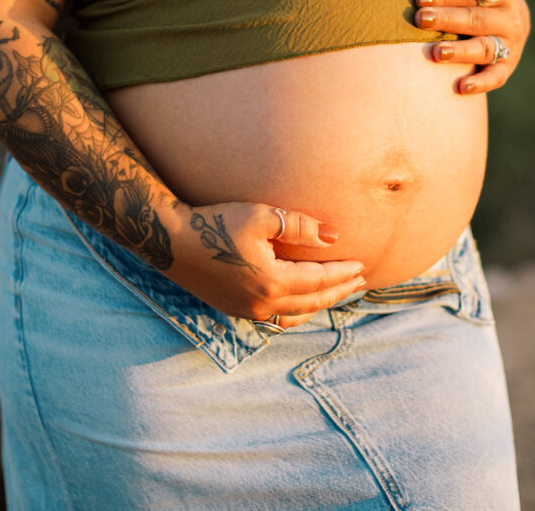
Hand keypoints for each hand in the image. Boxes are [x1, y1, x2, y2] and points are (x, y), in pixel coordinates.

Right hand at [169, 201, 364, 328]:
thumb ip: (299, 226)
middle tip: (360, 281)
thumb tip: (333, 237)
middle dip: (339, 291)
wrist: (171, 241)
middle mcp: (262, 305)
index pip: (319, 280)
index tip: (363, 264)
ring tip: (337, 291)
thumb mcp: (260, 217)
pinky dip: (298, 310)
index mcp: (271, 283)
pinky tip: (302, 302)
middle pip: (313, 301)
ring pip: (296, 314)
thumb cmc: (215, 223)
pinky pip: (278, 317)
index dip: (343, 273)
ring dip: (320, 303)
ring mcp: (248, 312)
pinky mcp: (236, 310)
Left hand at [414, 0, 529, 94]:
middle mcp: (510, 17)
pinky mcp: (507, 65)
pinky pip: (496, 77)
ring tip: (435, 52)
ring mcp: (510, 43)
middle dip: (448, 20)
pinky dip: (481, 83)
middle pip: (477, 19)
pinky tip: (461, 87)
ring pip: (485, 48)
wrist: (503, 6)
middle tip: (421, 20)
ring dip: (461, 52)